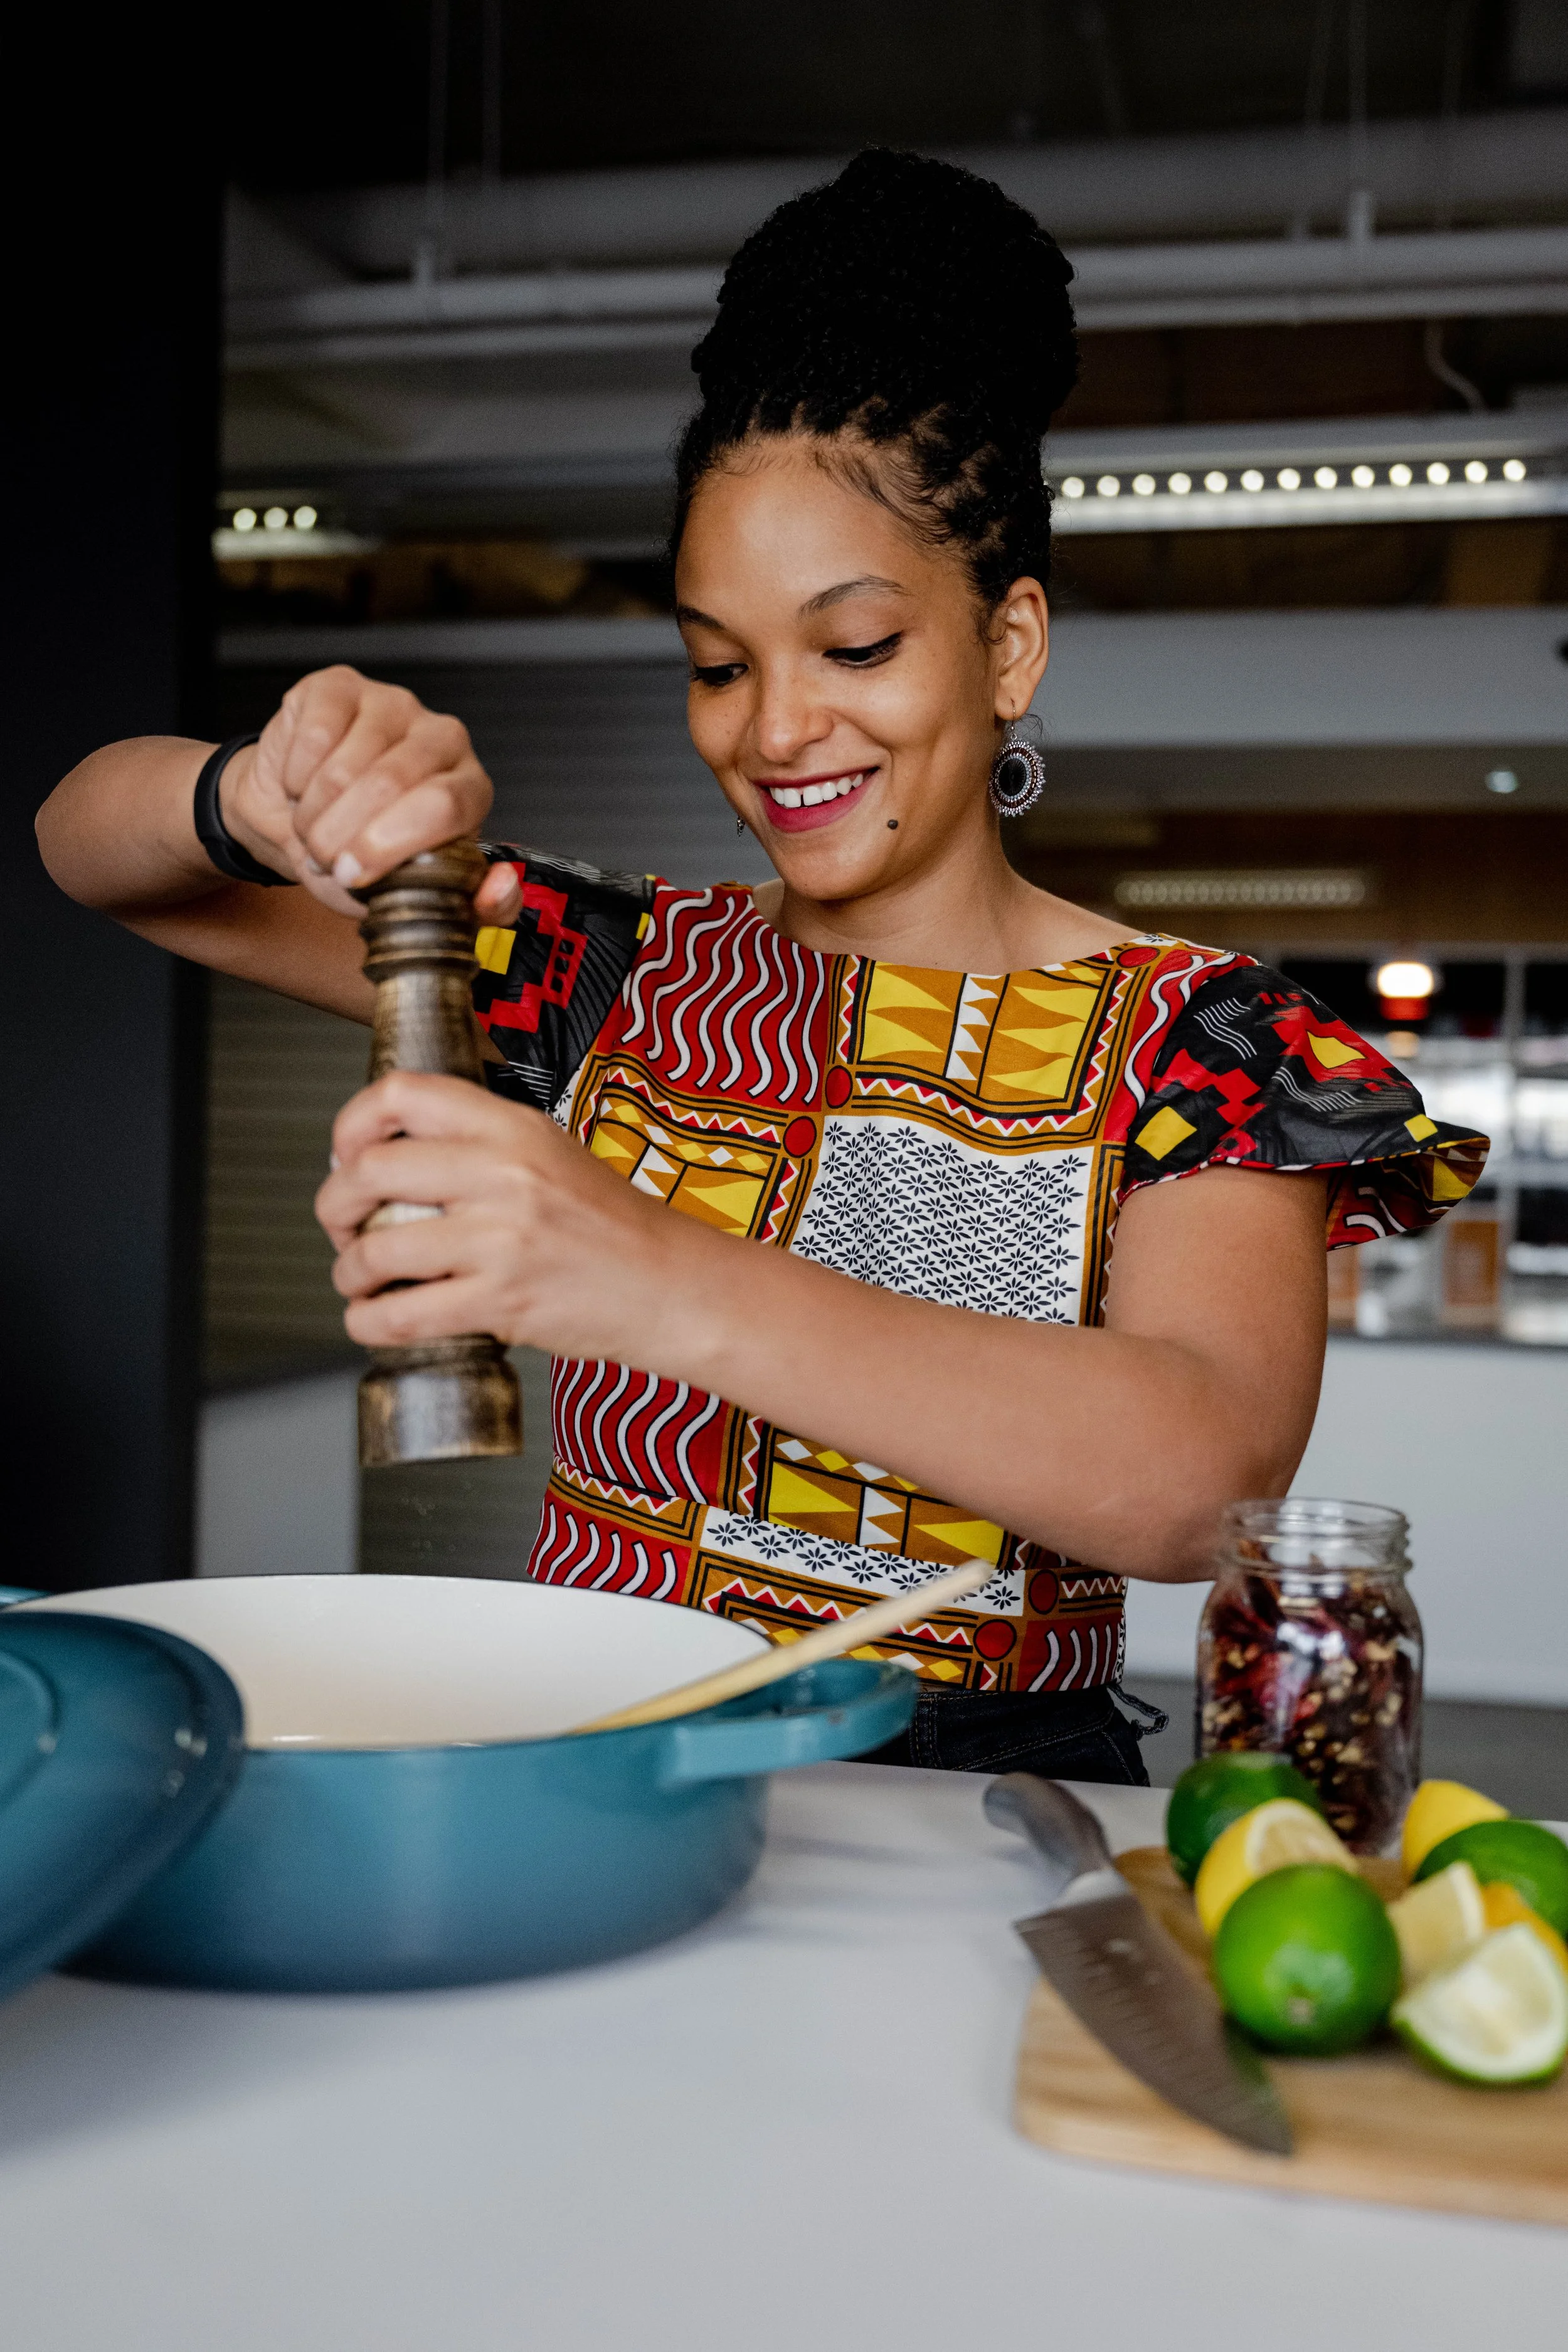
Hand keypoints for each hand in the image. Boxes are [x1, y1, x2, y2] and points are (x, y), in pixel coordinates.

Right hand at [221, 665, 522, 922]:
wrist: (298, 814)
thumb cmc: (361, 853)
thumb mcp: (415, 896)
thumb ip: (473, 906)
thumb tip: (501, 888)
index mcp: (471, 787)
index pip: (446, 805)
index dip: (390, 844)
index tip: (353, 874)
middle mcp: (442, 736)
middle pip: (390, 784)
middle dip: (341, 838)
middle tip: (325, 861)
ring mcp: (393, 704)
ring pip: (343, 767)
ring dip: (312, 816)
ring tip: (312, 830)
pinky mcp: (340, 686)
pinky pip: (314, 736)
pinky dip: (294, 780)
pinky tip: (299, 789)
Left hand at [317, 1073, 695, 1364]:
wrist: (671, 1285)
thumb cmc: (612, 1227)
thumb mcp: (550, 1153)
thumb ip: (481, 1144)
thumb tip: (392, 1157)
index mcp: (511, 1126)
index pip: (400, 1094)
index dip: (351, 1124)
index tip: (346, 1155)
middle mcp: (503, 1172)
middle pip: (369, 1171)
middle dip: (334, 1205)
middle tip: (342, 1226)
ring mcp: (501, 1237)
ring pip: (374, 1250)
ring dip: (349, 1273)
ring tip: (361, 1281)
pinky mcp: (502, 1299)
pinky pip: (401, 1314)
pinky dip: (369, 1324)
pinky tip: (375, 1321)